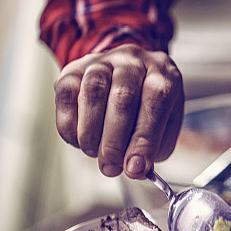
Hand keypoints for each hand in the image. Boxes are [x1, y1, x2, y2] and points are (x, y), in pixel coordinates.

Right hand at [53, 44, 183, 178]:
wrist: (128, 81)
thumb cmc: (149, 110)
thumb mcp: (164, 129)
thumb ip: (153, 150)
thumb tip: (134, 169)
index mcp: (162, 74)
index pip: (156, 101)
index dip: (144, 139)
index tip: (135, 168)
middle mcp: (133, 61)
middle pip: (122, 96)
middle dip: (114, 141)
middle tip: (111, 167)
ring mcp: (102, 61)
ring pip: (93, 92)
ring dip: (91, 132)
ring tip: (94, 153)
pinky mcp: (74, 69)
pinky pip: (66, 94)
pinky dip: (70, 124)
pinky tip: (79, 140)